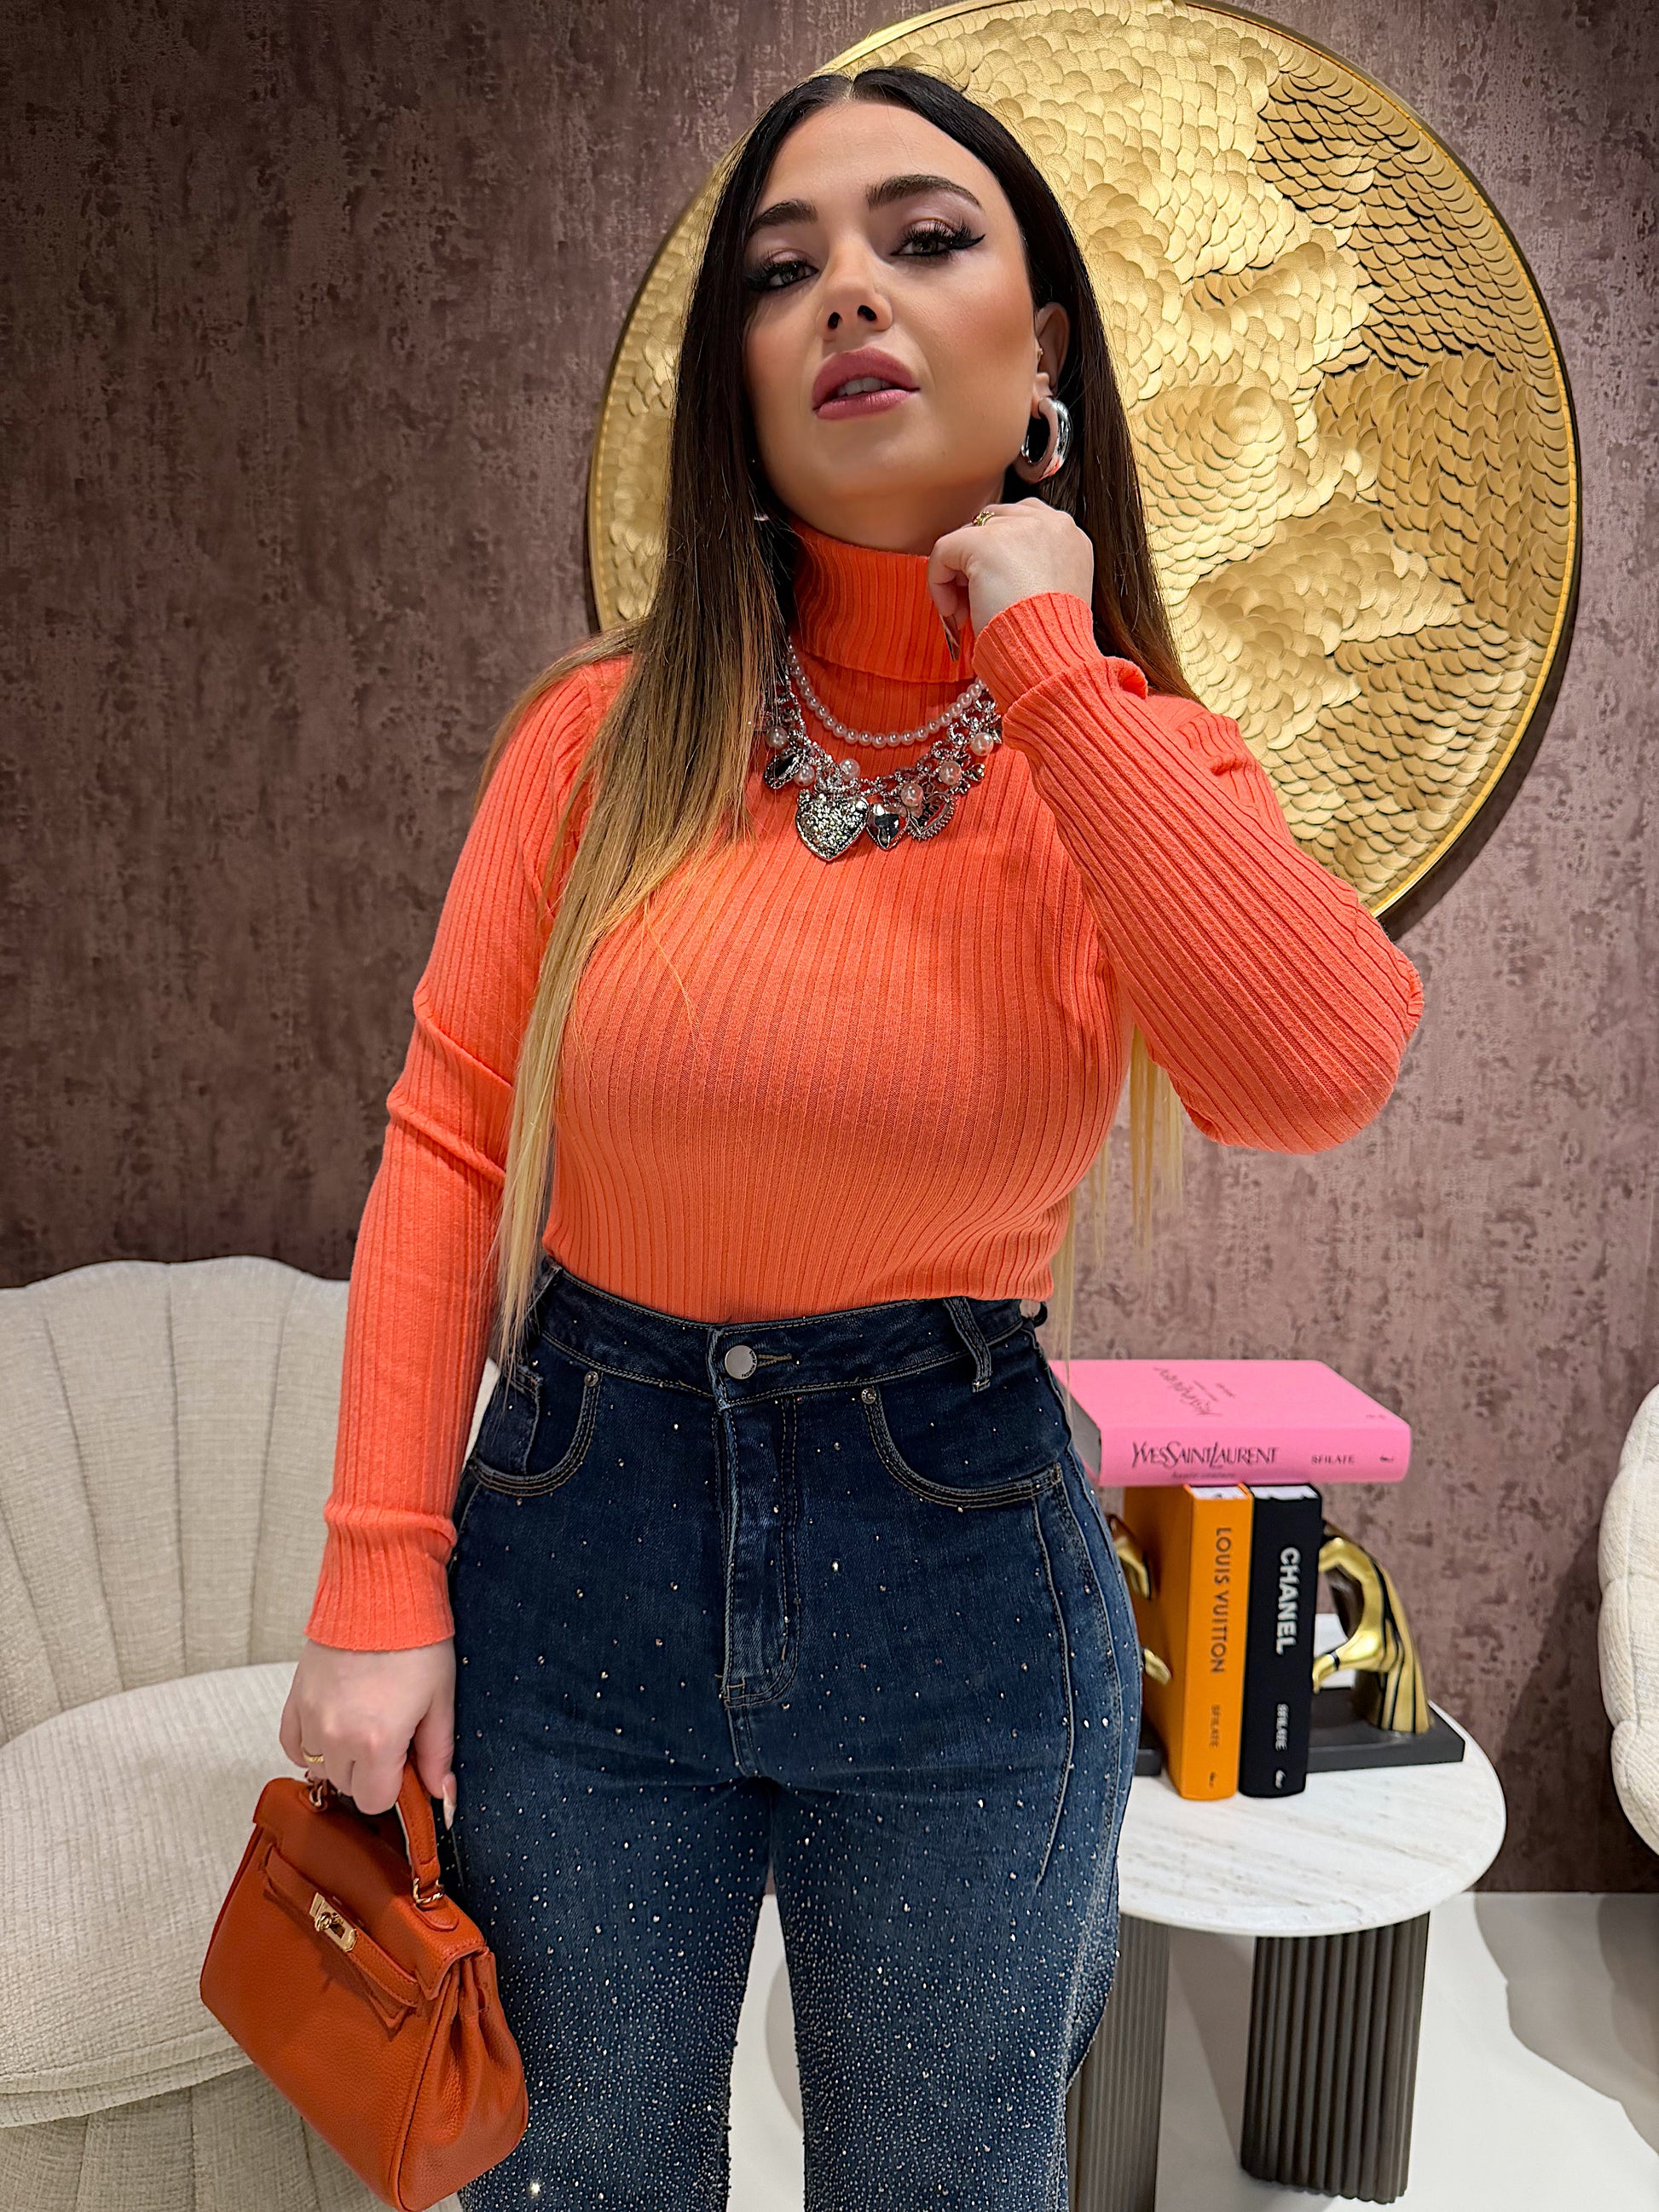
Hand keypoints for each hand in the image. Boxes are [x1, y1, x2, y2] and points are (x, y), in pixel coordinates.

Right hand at [280, 1634, 458, 1825]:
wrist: (381, 1593)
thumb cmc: (416, 1641)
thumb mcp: (440, 1699)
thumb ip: (438, 1753)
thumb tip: (442, 1793)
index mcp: (378, 1742)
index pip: (376, 1801)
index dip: (394, 1786)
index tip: (405, 1761)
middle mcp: (337, 1737)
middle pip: (348, 1786)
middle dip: (371, 1771)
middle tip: (390, 1736)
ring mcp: (311, 1718)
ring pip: (321, 1767)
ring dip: (342, 1757)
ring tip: (364, 1723)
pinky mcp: (295, 1698)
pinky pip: (292, 1744)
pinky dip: (310, 1744)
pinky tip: (333, 1727)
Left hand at [926, 498, 1094, 655]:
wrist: (1050, 654)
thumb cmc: (1050, 640)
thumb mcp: (1055, 594)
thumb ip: (1035, 571)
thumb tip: (997, 574)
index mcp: (1069, 535)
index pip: (1023, 523)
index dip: (1000, 555)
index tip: (994, 590)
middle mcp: (1049, 522)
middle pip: (993, 523)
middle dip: (977, 561)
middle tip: (973, 602)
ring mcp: (1017, 528)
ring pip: (967, 536)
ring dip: (959, 573)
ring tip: (963, 611)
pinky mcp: (985, 543)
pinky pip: (944, 550)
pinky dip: (938, 582)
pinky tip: (952, 614)